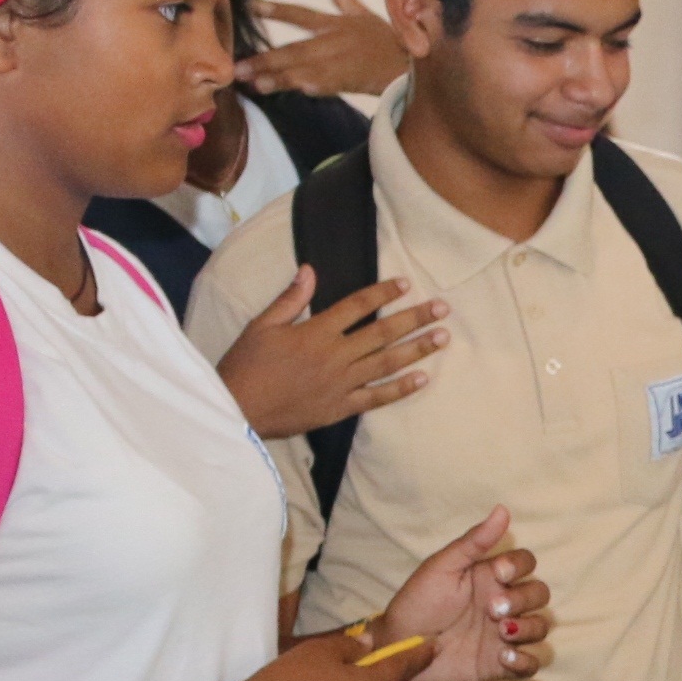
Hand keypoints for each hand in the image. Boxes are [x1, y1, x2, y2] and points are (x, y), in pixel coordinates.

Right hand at [216, 265, 449, 440]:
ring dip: (417, 350)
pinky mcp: (341, 407)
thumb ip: (290, 299)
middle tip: (443, 309)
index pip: (357, 306)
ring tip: (443, 338)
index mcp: (316, 332)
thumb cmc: (246, 365)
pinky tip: (423, 379)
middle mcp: (335, 356)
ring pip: (387, 363)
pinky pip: (377, 397)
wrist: (238, 409)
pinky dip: (401, 388)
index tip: (407, 284)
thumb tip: (310, 270)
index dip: (383, 293)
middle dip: (415, 319)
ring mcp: (341, 383)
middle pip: (383, 333)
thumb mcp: (261, 325)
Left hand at [237, 0, 405, 98]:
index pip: (301, 14)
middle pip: (295, 49)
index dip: (276, 10)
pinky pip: (326, 84)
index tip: (251, 7)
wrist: (413, 65)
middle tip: (238, 67)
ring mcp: (341, 62)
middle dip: (266, 59)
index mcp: (336, 24)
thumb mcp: (364, 13)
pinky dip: (309, 87)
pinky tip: (290, 91)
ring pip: (304, 70)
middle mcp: (335, 41)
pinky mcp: (350, 81)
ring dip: (279, 77)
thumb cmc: (388, 40)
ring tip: (254, 83)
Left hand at [372, 508, 551, 680]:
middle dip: (523, 600)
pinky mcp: (501, 665)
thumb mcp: (442, 568)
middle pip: (540, 594)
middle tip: (492, 610)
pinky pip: (532, 664)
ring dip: (529, 629)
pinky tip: (503, 658)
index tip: (499, 573)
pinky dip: (525, 661)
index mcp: (490, 577)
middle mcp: (503, 604)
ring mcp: (504, 635)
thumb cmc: (416, 603)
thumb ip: (473, 542)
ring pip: (541, 627)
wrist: (397, 647)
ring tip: (501, 634)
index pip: (526, 563)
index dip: (520, 567)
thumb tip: (502, 509)